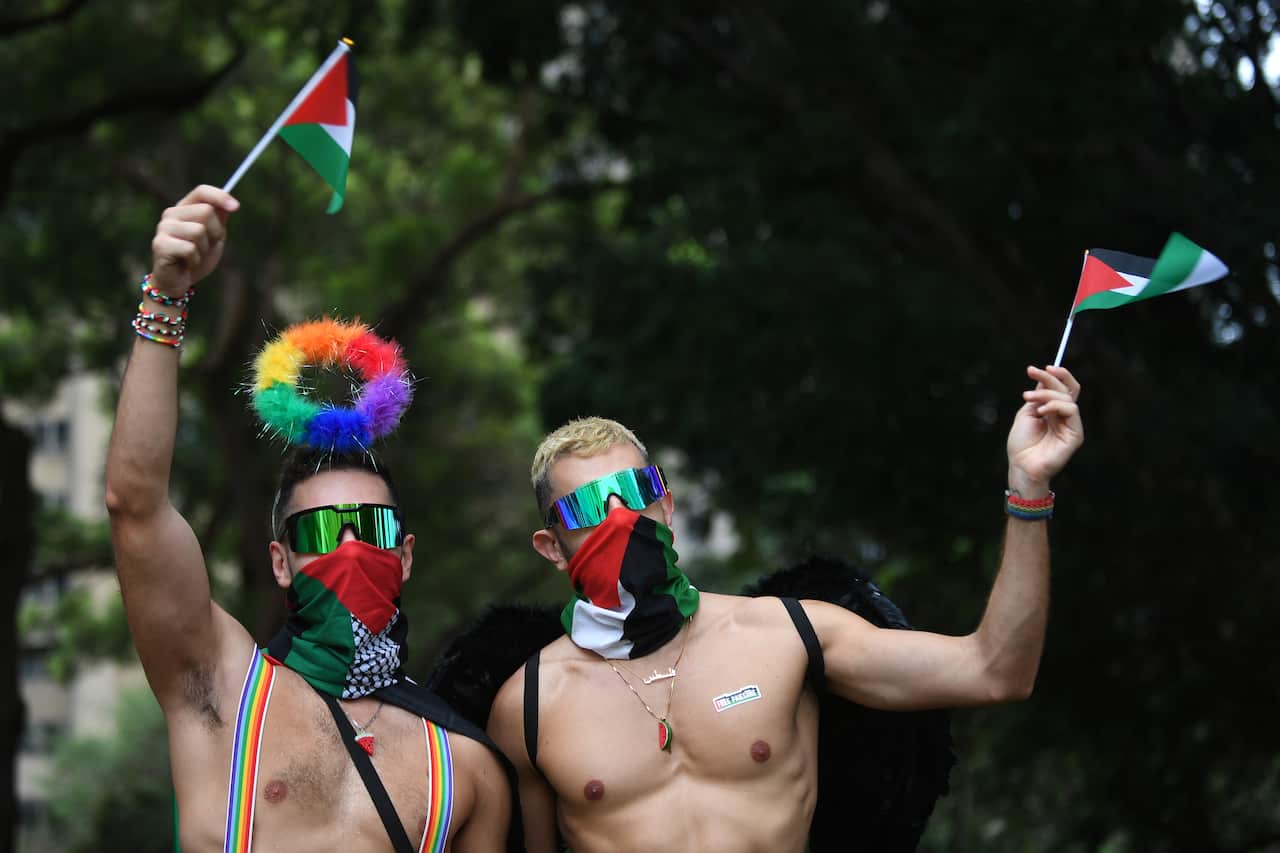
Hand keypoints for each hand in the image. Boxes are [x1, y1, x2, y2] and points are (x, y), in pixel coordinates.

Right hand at [149, 185, 238, 296]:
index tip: (236, 207)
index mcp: (184, 208)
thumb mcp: (213, 237)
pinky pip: (190, 249)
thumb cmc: (197, 258)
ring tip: (194, 256)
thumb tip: (230, 203)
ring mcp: (163, 228)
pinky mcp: (160, 245)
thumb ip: (219, 219)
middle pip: (206, 211)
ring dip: (204, 248)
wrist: (179, 282)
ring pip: (199, 231)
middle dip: (215, 232)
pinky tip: (187, 264)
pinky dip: (195, 260)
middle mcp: (171, 214)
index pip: (201, 191)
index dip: (220, 196)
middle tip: (206, 246)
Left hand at [1006, 365, 1083, 495]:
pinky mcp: (1076, 434)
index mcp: (1054, 412)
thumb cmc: (1021, 444)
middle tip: (1032, 371)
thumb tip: (1045, 379)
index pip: (1062, 388)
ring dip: (1046, 394)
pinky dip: (1055, 406)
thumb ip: (1038, 397)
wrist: (1021, 465)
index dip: (1055, 375)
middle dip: (1049, 377)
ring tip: (1028, 399)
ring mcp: (1072, 425)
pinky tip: (1042, 411)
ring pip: (1067, 398)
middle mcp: (1065, 417)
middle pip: (1067, 389)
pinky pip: (1072, 410)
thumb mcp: (1027, 413)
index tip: (1035, 368)